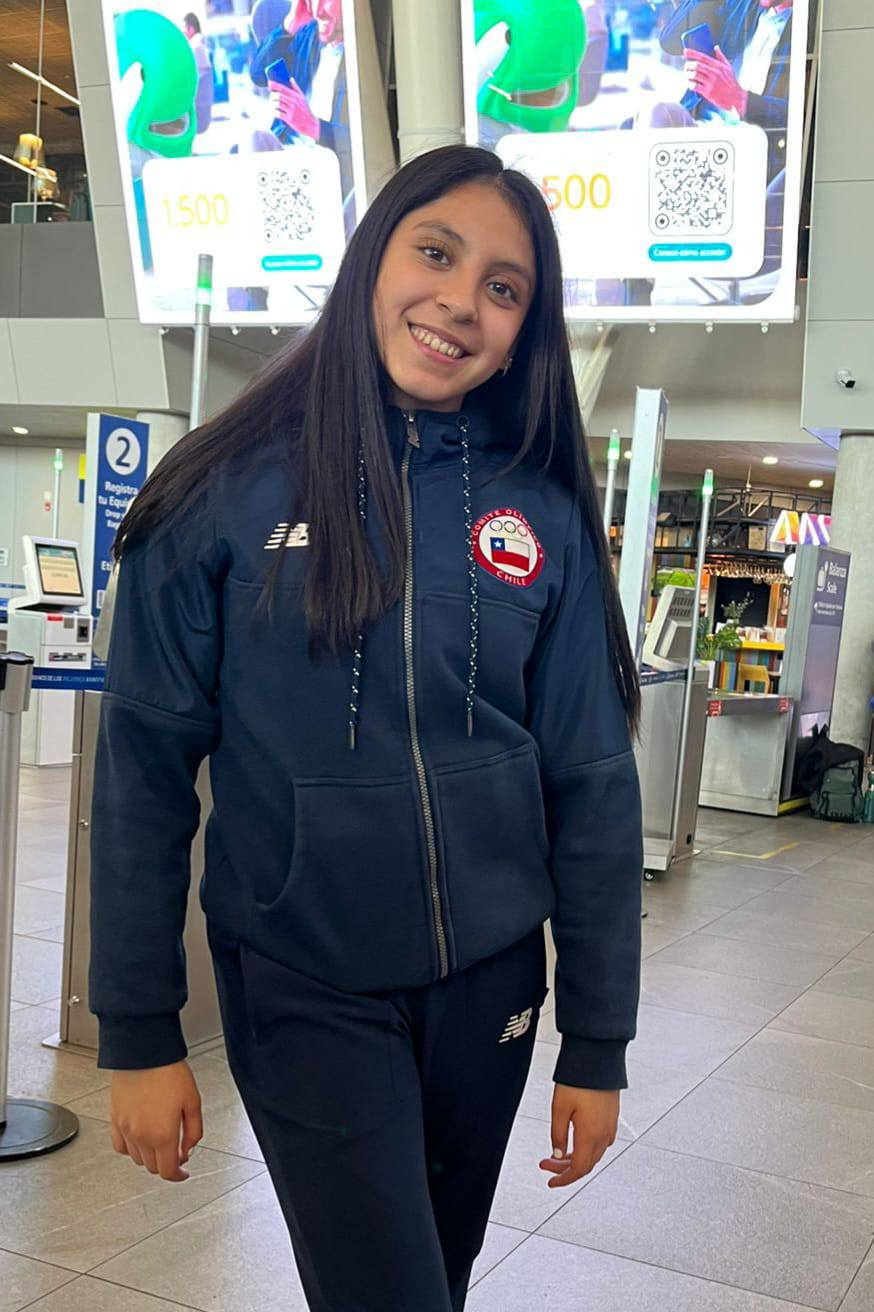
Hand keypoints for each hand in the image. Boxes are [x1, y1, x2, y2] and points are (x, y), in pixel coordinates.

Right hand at [109, 1060, 202, 1182]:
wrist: (144, 1053)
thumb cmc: (169, 1071)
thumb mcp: (193, 1101)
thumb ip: (194, 1131)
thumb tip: (189, 1150)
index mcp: (163, 1134)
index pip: (168, 1171)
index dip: (178, 1176)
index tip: (183, 1173)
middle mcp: (141, 1136)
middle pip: (153, 1168)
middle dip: (167, 1164)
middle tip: (176, 1151)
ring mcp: (126, 1129)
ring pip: (137, 1160)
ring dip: (150, 1157)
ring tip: (161, 1141)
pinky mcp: (115, 1120)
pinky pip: (120, 1147)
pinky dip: (131, 1149)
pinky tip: (140, 1139)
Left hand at [268, 79, 319, 139]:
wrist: (310, 123)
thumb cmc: (305, 110)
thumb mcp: (303, 98)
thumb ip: (296, 88)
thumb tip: (291, 79)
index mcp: (295, 96)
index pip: (283, 88)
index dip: (275, 85)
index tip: (269, 83)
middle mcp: (293, 102)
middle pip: (278, 96)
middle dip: (272, 96)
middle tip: (271, 97)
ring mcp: (291, 111)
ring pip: (277, 104)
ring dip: (272, 104)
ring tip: (272, 105)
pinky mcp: (289, 119)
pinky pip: (278, 114)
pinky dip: (274, 113)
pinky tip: (274, 112)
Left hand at [539, 1085, 618, 1187]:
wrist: (598, 1058)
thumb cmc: (578, 1080)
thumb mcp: (559, 1108)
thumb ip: (558, 1135)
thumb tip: (557, 1155)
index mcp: (591, 1135)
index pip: (578, 1169)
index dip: (564, 1179)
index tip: (551, 1182)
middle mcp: (604, 1134)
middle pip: (586, 1164)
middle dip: (565, 1168)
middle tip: (546, 1163)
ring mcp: (610, 1125)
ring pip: (594, 1154)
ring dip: (576, 1158)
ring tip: (558, 1152)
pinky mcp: (612, 1116)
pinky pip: (601, 1142)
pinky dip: (587, 1148)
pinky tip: (576, 1140)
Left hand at [683, 46, 748, 116]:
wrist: (735, 97)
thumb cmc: (731, 82)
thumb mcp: (728, 67)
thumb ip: (721, 57)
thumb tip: (716, 48)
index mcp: (718, 65)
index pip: (703, 57)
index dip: (693, 53)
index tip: (685, 51)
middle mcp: (714, 73)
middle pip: (697, 65)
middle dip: (688, 65)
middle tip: (686, 67)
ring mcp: (710, 83)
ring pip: (694, 75)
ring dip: (688, 75)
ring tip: (687, 76)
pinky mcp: (708, 92)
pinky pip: (695, 86)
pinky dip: (690, 84)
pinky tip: (690, 84)